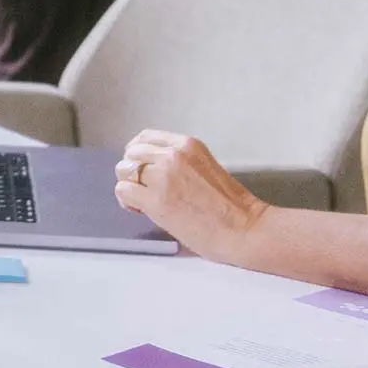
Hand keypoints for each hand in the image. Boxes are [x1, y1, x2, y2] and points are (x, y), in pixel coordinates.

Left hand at [113, 129, 266, 261]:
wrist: (244, 229)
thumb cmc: (230, 207)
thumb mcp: (204, 167)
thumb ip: (178, 163)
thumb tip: (150, 169)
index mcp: (187, 145)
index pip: (145, 137)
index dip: (138, 153)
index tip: (142, 167)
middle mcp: (172, 155)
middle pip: (132, 153)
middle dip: (132, 171)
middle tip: (143, 189)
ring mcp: (163, 176)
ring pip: (123, 170)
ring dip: (129, 186)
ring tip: (142, 202)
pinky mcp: (156, 200)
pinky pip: (123, 191)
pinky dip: (126, 201)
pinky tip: (140, 210)